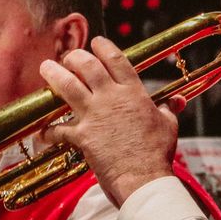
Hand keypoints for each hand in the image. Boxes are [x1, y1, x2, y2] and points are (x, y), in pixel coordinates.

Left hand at [40, 36, 183, 206]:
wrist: (143, 177)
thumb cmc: (158, 152)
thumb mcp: (168, 125)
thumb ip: (168, 109)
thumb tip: (177, 101)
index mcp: (134, 93)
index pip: (117, 60)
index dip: (104, 47)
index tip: (96, 42)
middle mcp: (111, 98)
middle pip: (87, 66)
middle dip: (75, 56)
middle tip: (69, 56)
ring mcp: (94, 115)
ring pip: (67, 86)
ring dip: (54, 75)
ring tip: (46, 68)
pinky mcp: (81, 136)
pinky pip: (58, 130)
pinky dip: (48, 132)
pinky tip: (43, 133)